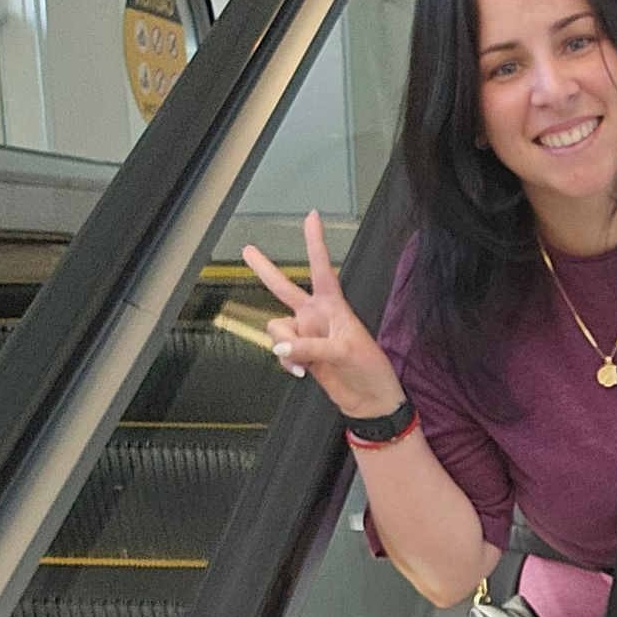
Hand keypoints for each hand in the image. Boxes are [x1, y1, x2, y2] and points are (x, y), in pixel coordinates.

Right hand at [240, 209, 403, 418]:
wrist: (368, 400)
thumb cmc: (369, 369)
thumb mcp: (344, 352)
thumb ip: (310, 347)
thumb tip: (281, 345)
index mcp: (334, 306)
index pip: (321, 268)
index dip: (315, 242)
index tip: (312, 216)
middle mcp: (316, 316)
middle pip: (283, 288)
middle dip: (264, 269)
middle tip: (247, 250)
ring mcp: (305, 334)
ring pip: (277, 328)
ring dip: (286, 345)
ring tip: (304, 362)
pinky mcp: (300, 353)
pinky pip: (279, 350)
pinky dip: (287, 361)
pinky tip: (302, 372)